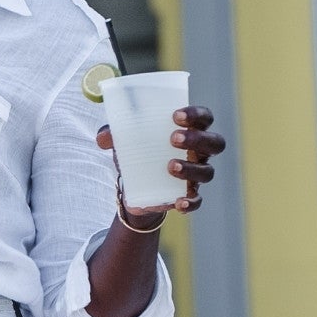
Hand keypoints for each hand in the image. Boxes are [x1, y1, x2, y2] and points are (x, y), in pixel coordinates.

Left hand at [97, 105, 225, 217]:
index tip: (176, 115)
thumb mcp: (126, 141)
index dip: (196, 114)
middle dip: (196, 139)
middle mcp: (200, 152)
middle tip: (173, 138)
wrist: (136, 186)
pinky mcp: (189, 196)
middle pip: (214, 143)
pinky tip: (178, 201)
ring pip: (207, 172)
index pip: (205, 118)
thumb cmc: (139, 151)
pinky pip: (197, 200)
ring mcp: (197, 175)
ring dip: (191, 168)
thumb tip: (103, 137)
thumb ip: (114, 134)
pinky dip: (190, 202)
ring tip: (170, 166)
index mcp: (190, 130)